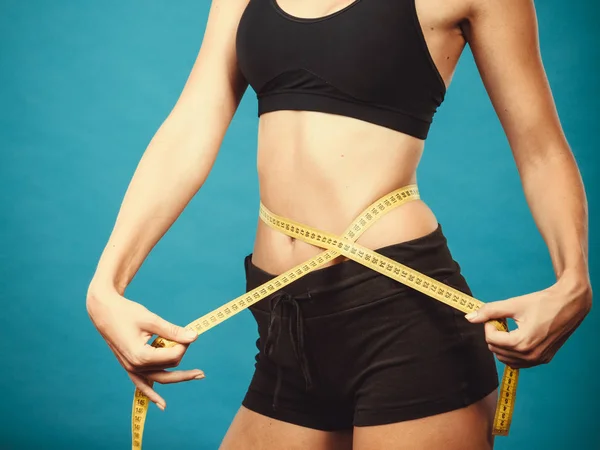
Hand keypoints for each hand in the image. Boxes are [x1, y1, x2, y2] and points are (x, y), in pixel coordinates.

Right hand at [86, 288, 203, 409]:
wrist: (103, 312)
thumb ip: (173, 331)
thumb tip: (195, 336)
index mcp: (141, 356)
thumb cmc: (126, 313)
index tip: (186, 330)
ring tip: (199, 374)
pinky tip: (162, 405)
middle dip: (182, 354)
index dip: (184, 343)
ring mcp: (131, 369)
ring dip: (179, 375)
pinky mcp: (129, 367)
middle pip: (170, 367)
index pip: (173, 355)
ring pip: (160, 377)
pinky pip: (142, 385)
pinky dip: (152, 394)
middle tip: (192, 343)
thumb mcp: (152, 320)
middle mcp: (135, 367)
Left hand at [465, 275, 591, 368]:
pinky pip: (519, 362)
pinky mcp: (544, 359)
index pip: (492, 339)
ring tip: (510, 328)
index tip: (495, 315)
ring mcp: (538, 359)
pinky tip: (517, 336)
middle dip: (494, 334)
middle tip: (502, 320)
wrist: (569, 304)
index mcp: (522, 342)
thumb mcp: (513, 304)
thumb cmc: (543, 302)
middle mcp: (531, 355)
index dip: (488, 325)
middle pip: (496, 350)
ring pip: (506, 359)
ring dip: (501, 344)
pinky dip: (512, 352)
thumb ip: (489, 311)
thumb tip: (469, 317)